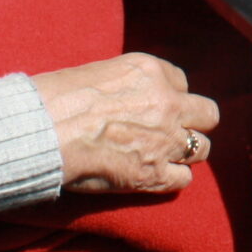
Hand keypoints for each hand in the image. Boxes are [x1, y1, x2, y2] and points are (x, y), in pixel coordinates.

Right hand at [32, 54, 220, 195]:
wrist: (44, 131)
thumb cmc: (57, 100)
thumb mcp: (99, 74)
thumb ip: (128, 84)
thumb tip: (131, 98)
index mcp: (152, 72)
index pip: (181, 83)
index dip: (169, 98)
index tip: (154, 108)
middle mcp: (168, 103)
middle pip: (207, 114)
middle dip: (193, 123)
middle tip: (172, 132)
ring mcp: (166, 140)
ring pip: (201, 148)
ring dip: (185, 153)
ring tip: (163, 157)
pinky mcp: (155, 174)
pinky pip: (184, 179)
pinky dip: (172, 179)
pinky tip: (154, 177)